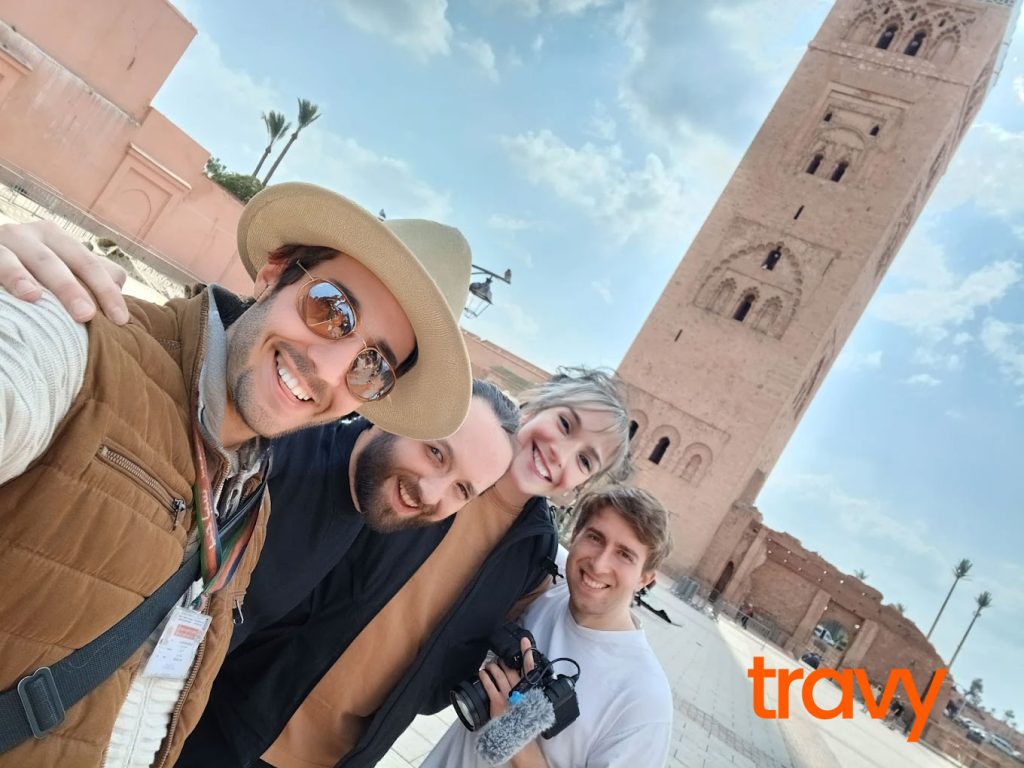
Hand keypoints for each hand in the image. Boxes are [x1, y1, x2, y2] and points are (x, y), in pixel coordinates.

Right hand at [0, 220, 129, 322]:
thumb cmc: (31, 268)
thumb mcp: (61, 265)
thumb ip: (91, 273)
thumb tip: (119, 285)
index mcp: (55, 237)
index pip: (88, 263)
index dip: (106, 291)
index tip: (121, 320)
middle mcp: (28, 235)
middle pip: (53, 262)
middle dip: (70, 288)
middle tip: (86, 315)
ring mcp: (1, 243)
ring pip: (13, 261)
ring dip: (23, 278)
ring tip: (34, 297)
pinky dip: (2, 276)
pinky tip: (11, 291)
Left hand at [480, 636, 535, 719]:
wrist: (517, 737)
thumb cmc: (525, 720)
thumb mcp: (533, 703)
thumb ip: (529, 691)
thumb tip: (525, 680)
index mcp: (530, 689)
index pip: (530, 668)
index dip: (527, 653)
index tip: (524, 641)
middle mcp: (519, 689)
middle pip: (510, 668)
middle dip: (503, 660)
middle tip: (499, 658)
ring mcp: (507, 695)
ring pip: (498, 673)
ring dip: (492, 666)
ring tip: (489, 664)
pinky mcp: (497, 701)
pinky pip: (489, 684)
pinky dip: (484, 677)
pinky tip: (481, 673)